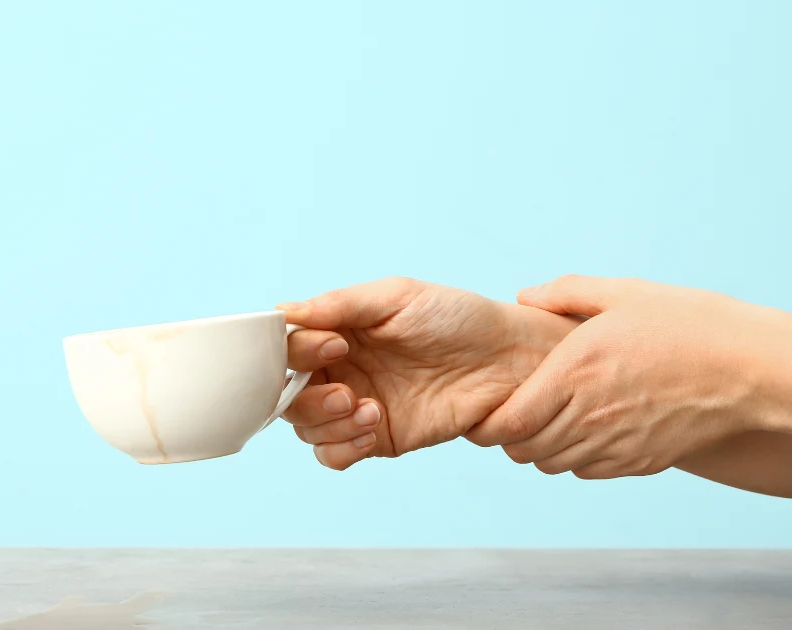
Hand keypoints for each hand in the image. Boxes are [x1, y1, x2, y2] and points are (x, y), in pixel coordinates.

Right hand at [277, 277, 577, 469]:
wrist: (508, 361)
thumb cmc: (457, 317)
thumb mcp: (396, 297)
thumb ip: (340, 304)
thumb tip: (283, 312)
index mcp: (335, 331)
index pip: (286, 348)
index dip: (296, 352)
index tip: (336, 344)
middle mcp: (338, 369)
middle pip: (286, 395)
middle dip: (307, 398)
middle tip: (348, 392)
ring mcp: (355, 406)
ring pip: (306, 429)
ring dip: (327, 424)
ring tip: (369, 409)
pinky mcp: (378, 437)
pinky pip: (334, 455)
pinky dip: (342, 448)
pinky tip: (372, 429)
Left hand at [465, 275, 791, 478]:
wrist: (753, 369)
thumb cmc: (689, 324)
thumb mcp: (624, 294)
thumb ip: (567, 293)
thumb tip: (523, 296)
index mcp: (576, 372)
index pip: (509, 422)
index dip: (487, 425)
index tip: (484, 414)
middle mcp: (590, 415)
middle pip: (524, 450)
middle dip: (510, 437)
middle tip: (513, 414)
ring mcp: (617, 444)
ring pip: (553, 465)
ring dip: (541, 448)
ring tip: (548, 421)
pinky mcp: (642, 461)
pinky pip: (588, 472)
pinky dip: (575, 458)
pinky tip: (585, 431)